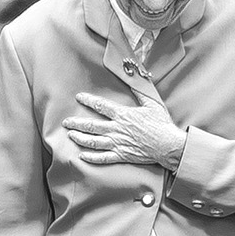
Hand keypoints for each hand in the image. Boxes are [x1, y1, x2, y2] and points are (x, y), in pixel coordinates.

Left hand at [64, 92, 186, 169]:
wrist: (168, 145)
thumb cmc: (161, 124)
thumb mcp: (151, 103)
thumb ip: (139, 91)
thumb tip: (133, 78)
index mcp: (123, 115)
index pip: (101, 105)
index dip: (88, 100)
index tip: (78, 97)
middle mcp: (117, 129)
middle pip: (92, 125)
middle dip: (76, 123)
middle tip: (66, 121)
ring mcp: (118, 143)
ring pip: (93, 141)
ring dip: (80, 138)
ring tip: (70, 135)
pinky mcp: (122, 155)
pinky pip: (103, 157)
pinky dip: (91, 157)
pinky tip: (82, 155)